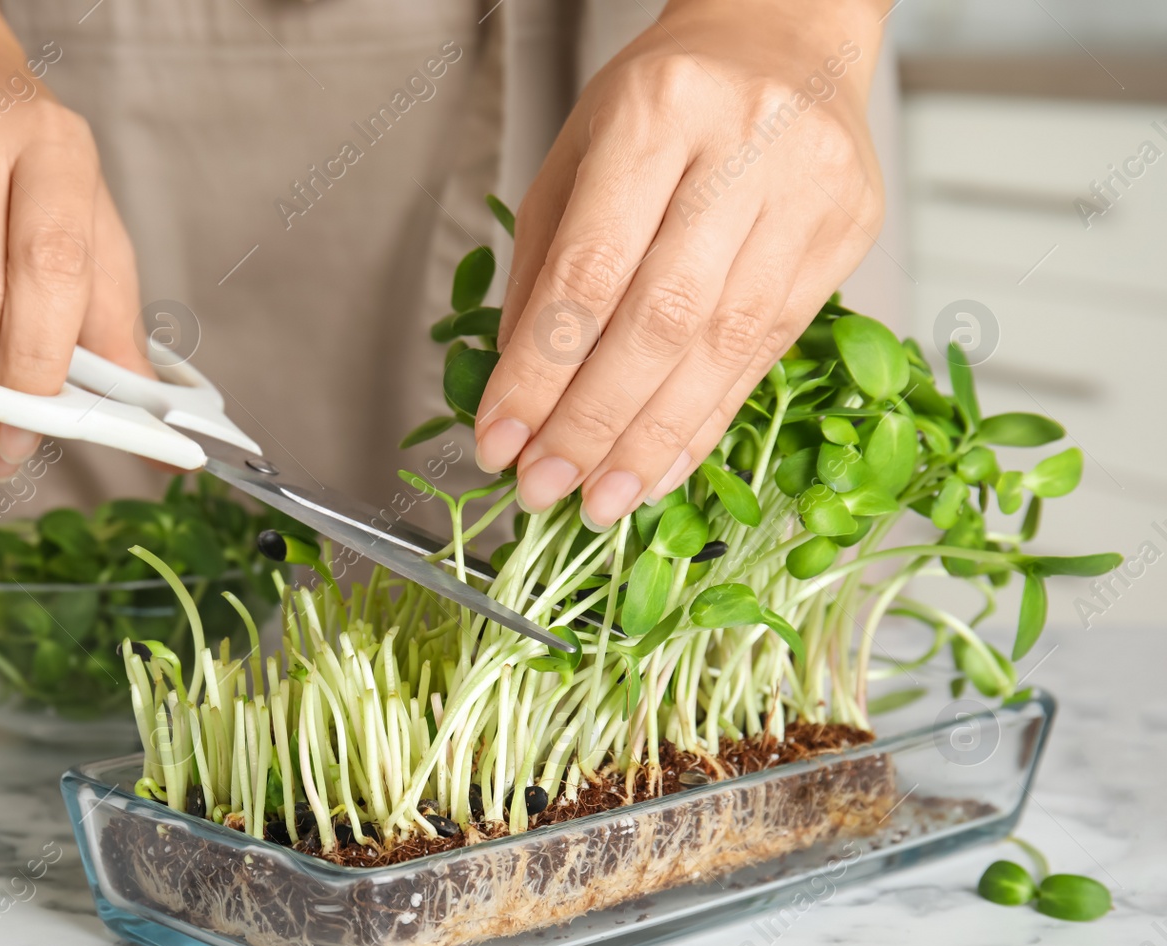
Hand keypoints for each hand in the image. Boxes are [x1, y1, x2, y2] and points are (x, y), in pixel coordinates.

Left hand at [474, 0, 886, 526]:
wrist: (785, 42)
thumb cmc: (664, 101)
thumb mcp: (575, 158)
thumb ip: (542, 269)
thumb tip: (518, 394)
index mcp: (658, 112)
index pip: (587, 272)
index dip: (539, 374)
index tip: (498, 442)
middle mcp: (745, 147)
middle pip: (661, 319)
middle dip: (593, 422)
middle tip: (544, 487)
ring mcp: (811, 192)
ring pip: (723, 347)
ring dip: (651, 441)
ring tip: (599, 500)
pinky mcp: (849, 234)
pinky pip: (768, 353)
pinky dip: (706, 421)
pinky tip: (661, 467)